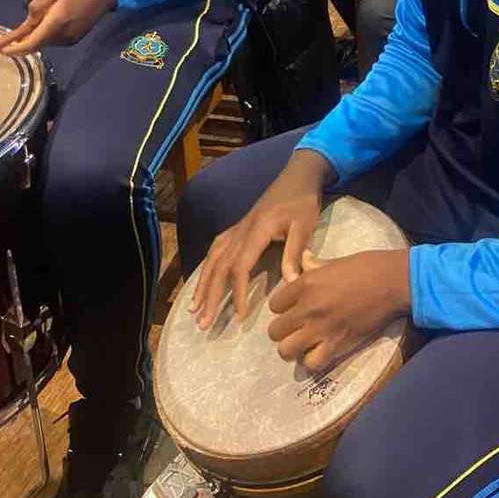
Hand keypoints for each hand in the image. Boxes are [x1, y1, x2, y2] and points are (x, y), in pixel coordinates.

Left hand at [4, 0, 117, 54]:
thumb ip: (37, 5)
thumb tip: (28, 21)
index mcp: (57, 23)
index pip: (32, 43)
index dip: (15, 49)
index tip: (2, 50)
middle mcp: (64, 36)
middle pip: (37, 45)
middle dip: (23, 42)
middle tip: (10, 36)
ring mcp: (71, 39)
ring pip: (45, 43)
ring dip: (35, 37)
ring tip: (33, 23)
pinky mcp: (75, 38)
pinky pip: (54, 40)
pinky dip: (46, 35)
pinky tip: (47, 23)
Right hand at [190, 149, 331, 329]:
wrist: (298, 174)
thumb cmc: (303, 200)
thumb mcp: (305, 224)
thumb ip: (295, 252)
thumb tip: (290, 283)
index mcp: (257, 230)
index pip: (240, 266)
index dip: (238, 292)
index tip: (239, 316)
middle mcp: (240, 230)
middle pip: (219, 266)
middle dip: (209, 295)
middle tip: (202, 323)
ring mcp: (236, 227)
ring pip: (212, 258)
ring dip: (202, 284)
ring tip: (194, 308)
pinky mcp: (238, 226)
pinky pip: (216, 248)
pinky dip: (206, 266)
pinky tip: (202, 279)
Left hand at [267, 248, 410, 371]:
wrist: (393, 282)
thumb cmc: (367, 266)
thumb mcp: (335, 261)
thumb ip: (314, 265)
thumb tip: (303, 260)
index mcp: (306, 283)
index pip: (274, 304)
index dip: (283, 308)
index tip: (293, 308)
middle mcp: (308, 307)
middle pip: (275, 331)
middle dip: (284, 330)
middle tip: (297, 327)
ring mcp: (321, 328)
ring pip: (286, 350)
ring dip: (294, 348)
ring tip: (304, 343)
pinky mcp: (337, 344)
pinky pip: (311, 363)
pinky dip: (313, 361)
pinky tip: (320, 351)